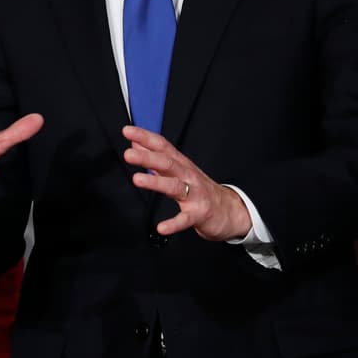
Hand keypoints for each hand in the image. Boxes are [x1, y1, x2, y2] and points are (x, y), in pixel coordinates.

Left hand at [122, 125, 251, 241]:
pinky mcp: (199, 214)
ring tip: (138, 180)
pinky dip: (174, 224)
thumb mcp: (178, 170)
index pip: (162, 146)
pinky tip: (161, 227)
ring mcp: (195, 194)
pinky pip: (185, 219)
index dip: (145, 137)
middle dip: (147, 158)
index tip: (128, 130)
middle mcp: (188, 176)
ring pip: (174, 186)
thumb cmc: (200, 189)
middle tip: (128, 154)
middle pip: (167, 163)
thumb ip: (156, 158)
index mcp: (181, 164)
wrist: (229, 210)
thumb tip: (136, 144)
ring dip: (156, 182)